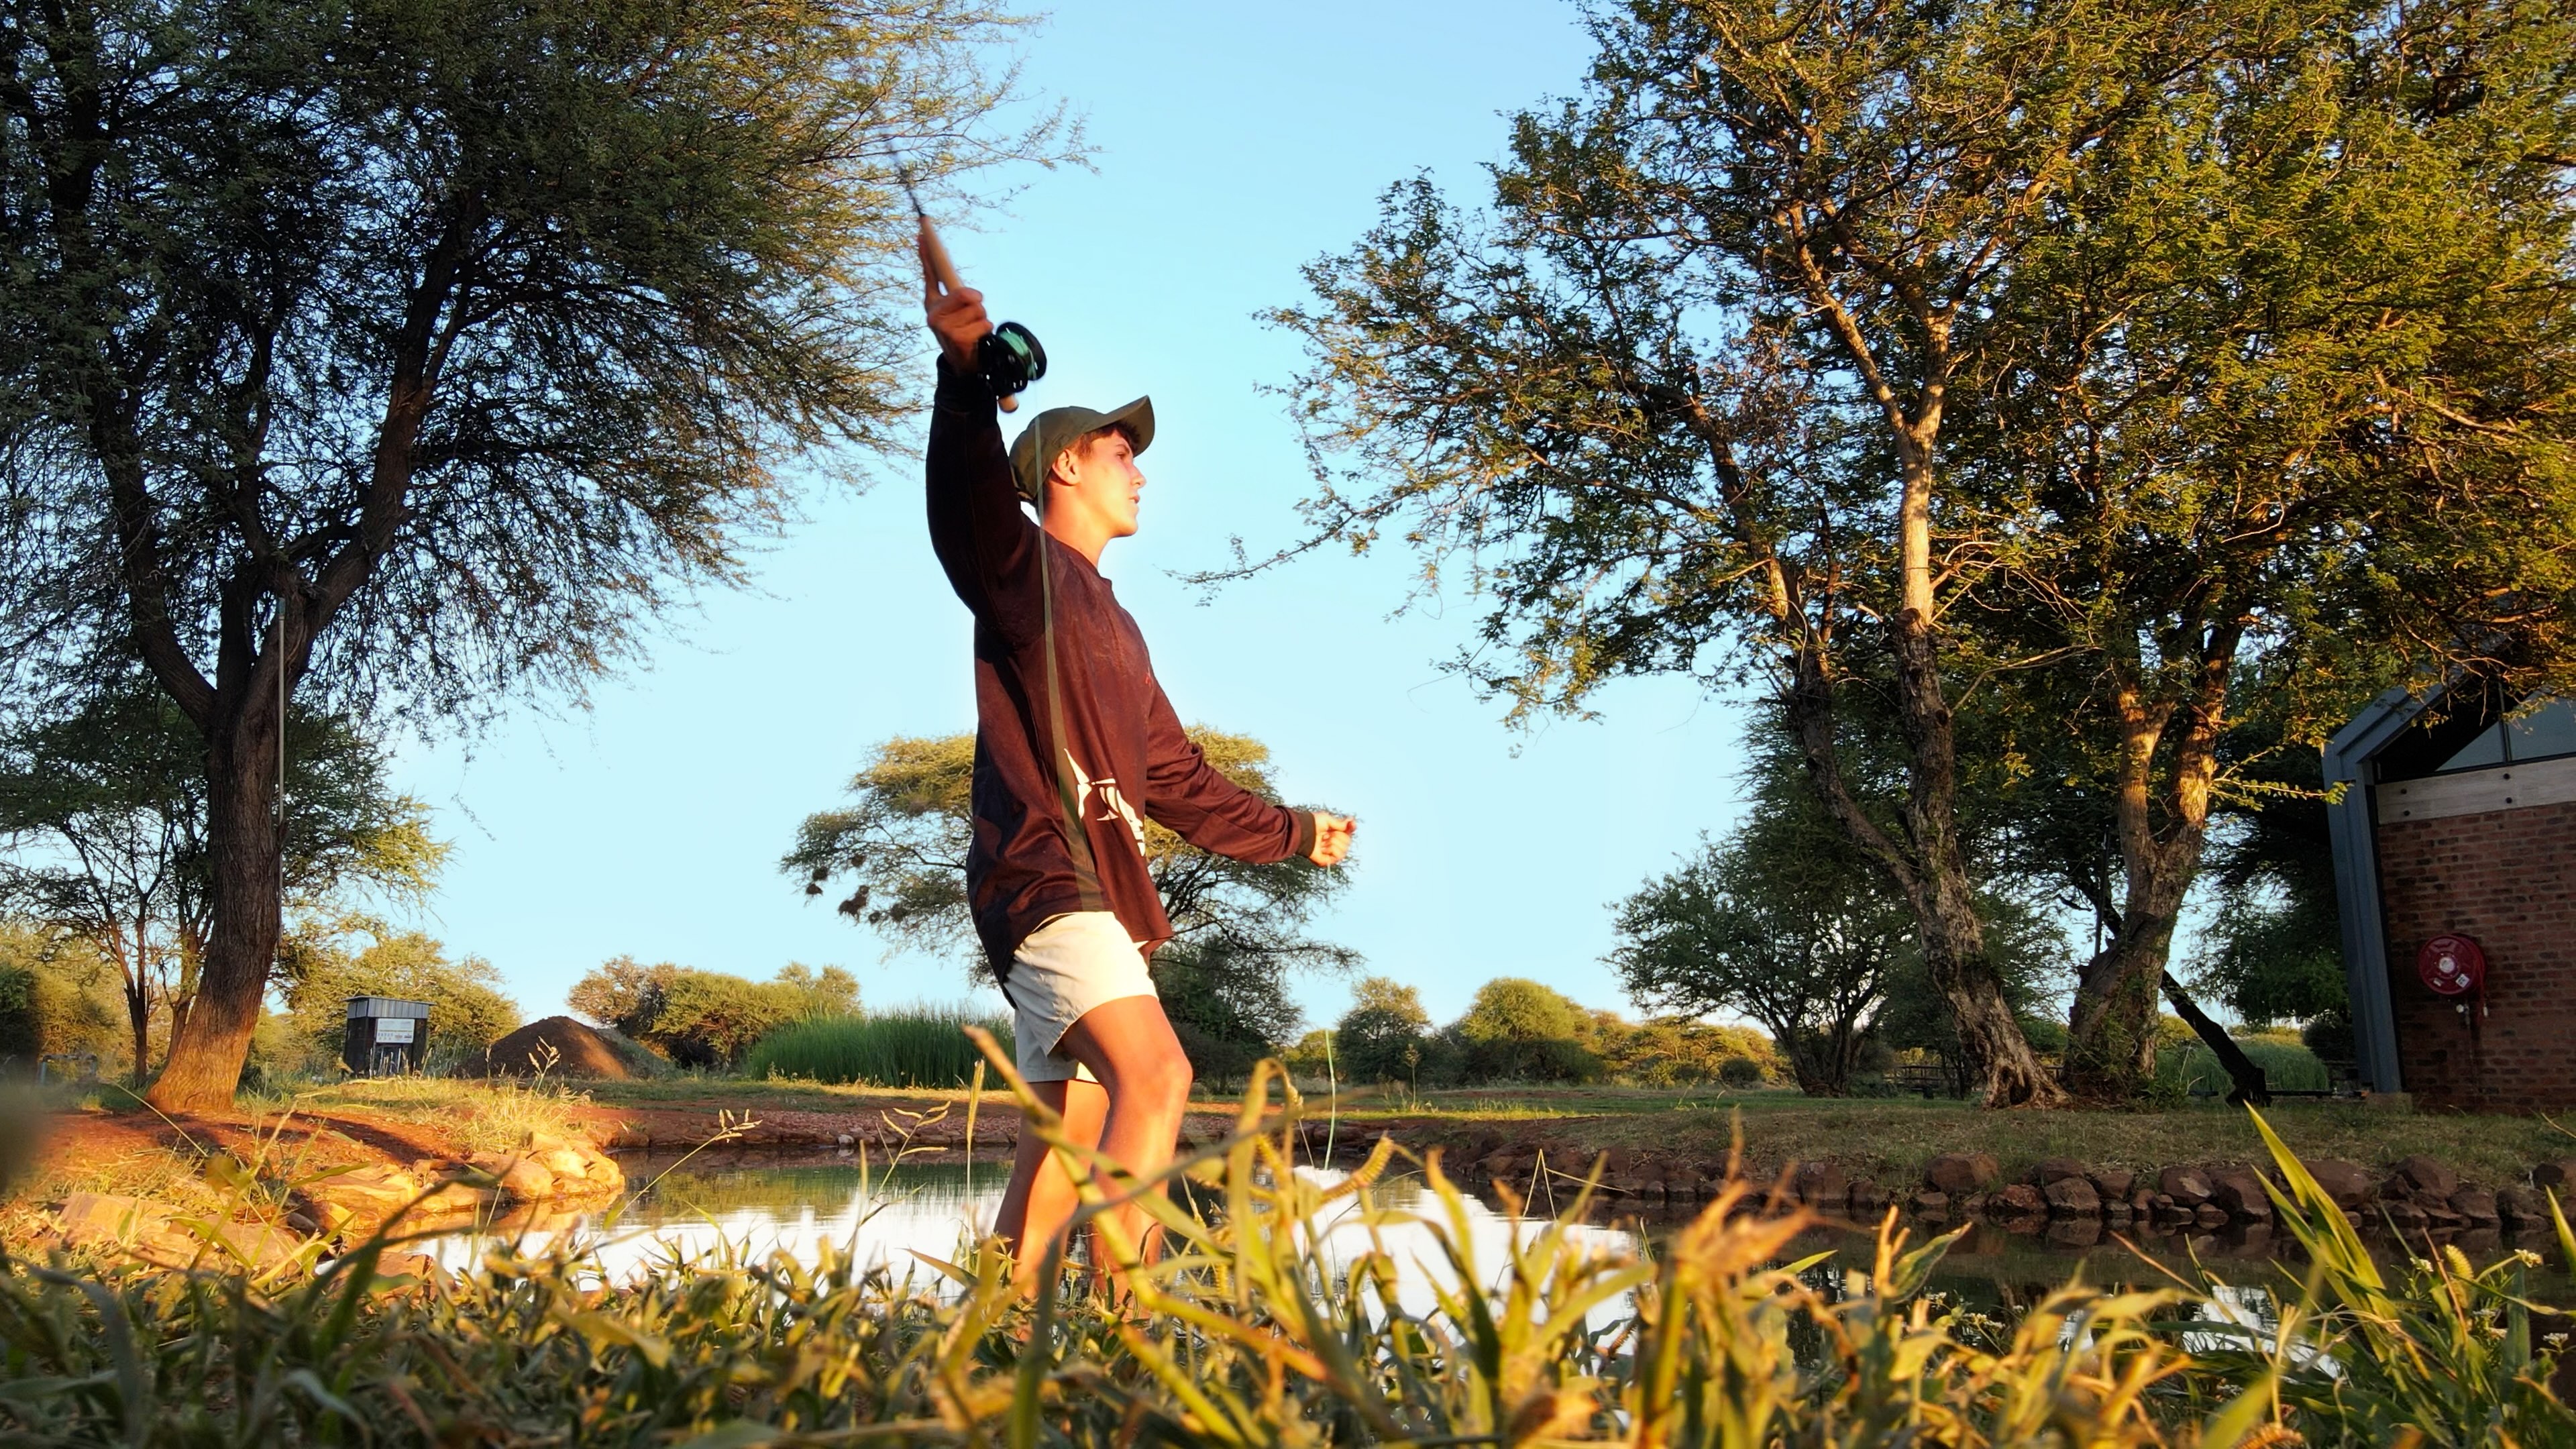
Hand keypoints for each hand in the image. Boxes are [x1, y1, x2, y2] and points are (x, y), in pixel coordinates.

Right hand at [920, 224, 988, 371]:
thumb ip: (958, 294)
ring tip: (973, 329)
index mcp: (932, 302)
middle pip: (965, 293)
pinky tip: (975, 338)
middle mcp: (933, 313)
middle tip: (973, 312)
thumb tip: (970, 290)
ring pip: (978, 308)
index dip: (927, 253)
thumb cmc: (962, 332)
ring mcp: (942, 326)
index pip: (930, 273)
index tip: (922, 231)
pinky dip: (985, 330)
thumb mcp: (958, 311)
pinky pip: (984, 323)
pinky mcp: (956, 338)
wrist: (962, 364)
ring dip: (982, 318)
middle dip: (975, 301)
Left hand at [1308, 812, 1355, 867]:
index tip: (1351, 824)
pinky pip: (1339, 855)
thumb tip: (1351, 821)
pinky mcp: (1328, 861)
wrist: (1302, 832)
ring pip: (1345, 848)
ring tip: (1322, 841)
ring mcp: (1331, 853)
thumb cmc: (1311, 824)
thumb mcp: (1327, 819)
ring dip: (1333, 842)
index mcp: (1333, 832)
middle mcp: (1333, 843)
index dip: (1351, 828)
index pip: (1348, 832)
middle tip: (1325, 834)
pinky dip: (1331, 849)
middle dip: (1338, 835)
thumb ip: (1340, 823)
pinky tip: (1322, 848)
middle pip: (1348, 840)